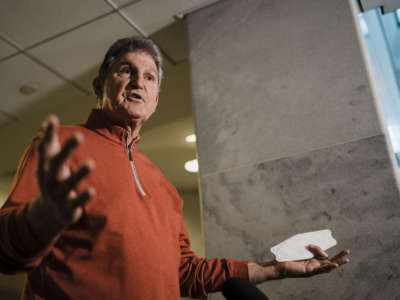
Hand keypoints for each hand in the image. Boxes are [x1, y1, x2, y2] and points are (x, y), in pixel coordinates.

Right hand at [26, 115, 94, 243]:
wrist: (49, 214)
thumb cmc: (53, 180)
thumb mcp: (50, 163)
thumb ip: (51, 142)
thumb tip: (48, 119)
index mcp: (45, 166)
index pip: (45, 148)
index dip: (48, 134)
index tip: (52, 119)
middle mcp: (49, 179)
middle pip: (56, 163)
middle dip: (66, 149)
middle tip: (79, 135)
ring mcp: (58, 194)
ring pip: (68, 183)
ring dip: (79, 174)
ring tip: (91, 163)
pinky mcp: (68, 207)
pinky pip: (76, 202)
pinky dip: (83, 197)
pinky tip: (92, 190)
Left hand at [276, 244, 349, 277]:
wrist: (278, 265)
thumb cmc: (286, 256)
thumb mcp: (299, 248)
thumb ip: (306, 246)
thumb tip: (310, 245)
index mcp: (312, 260)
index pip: (322, 254)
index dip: (318, 248)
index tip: (309, 245)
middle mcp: (314, 265)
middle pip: (330, 261)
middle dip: (339, 256)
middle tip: (348, 251)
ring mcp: (312, 269)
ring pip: (328, 266)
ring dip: (338, 262)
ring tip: (346, 259)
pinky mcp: (309, 272)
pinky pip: (321, 270)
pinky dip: (329, 267)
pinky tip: (335, 265)